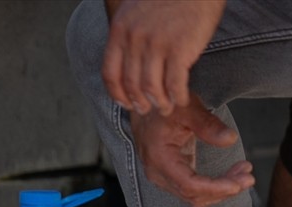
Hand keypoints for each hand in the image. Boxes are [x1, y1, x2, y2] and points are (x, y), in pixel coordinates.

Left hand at [103, 0, 225, 114]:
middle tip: (147, 109)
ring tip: (167, 107)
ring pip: (152, 88)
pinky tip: (181, 99)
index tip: (126, 103)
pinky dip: (178, 96)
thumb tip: (127, 64)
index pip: (110, 74)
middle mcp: (135, 39)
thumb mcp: (137, 12)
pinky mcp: (181, 49)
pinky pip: (175, 84)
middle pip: (131, 85)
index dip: (117, 94)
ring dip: (160, 103)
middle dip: (139, 103)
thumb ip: (128, 35)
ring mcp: (157, 45)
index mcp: (120, 30)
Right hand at [130, 94, 254, 206]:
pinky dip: (213, 186)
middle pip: (193, 195)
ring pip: (194, 196)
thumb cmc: (165, 104)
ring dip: (220, 189)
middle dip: (223, 189)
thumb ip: (208, 125)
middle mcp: (158, 173)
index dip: (216, 187)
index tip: (239, 183)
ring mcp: (162, 176)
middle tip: (249, 176)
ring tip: (244, 172)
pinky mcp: (170, 174)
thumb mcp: (187, 109)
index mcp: (160, 159)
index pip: (189, 184)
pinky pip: (192, 189)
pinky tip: (231, 174)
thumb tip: (231, 139)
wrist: (146, 104)